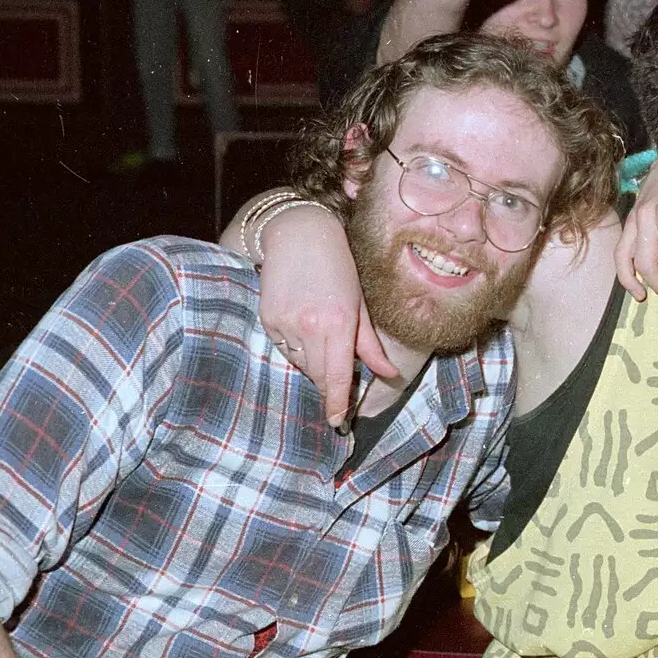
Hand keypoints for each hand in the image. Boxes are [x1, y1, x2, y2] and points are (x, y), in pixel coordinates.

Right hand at [259, 206, 397, 424]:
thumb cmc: (340, 268)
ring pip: (302, 363)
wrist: (300, 236)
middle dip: (329, 384)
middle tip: (339, 385)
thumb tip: (390, 374)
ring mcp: (285, 324)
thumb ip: (370, 344)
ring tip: (323, 335)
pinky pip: (285, 349)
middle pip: (319, 375)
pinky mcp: (268, 320)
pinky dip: (297, 349)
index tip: (338, 421)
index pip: (338, 376)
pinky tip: (305, 327)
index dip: (337, 402)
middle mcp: (310, 327)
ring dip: (314, 363)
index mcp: (338, 323)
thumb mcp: (361, 305)